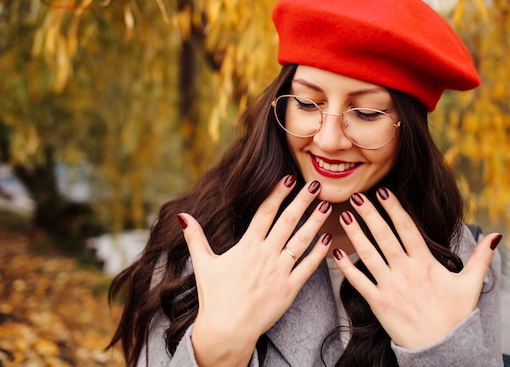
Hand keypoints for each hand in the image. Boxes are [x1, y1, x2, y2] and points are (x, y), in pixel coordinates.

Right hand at [179, 176, 332, 365]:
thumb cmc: (214, 297)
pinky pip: (308, 267)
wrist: (227, 330)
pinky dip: (319, 253)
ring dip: (316, 221)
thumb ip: (195, 237)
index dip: (278, 193)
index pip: (265, 212)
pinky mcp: (289, 289)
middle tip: (316, 184)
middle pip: (288, 221)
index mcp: (246, 247)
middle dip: (303, 200)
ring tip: (327, 205)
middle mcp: (265, 255)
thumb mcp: (203, 264)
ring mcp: (279, 272)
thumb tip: (182, 216)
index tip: (290, 178)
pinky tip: (328, 239)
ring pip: (302, 240)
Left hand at [334, 188, 500, 349]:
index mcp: (426, 263)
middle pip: (384, 236)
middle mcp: (406, 271)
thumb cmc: (456, 316)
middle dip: (369, 214)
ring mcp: (391, 286)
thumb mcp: (471, 285)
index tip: (382, 191)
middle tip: (357, 195)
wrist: (443, 349)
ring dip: (354, 233)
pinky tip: (335, 252)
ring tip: (344, 214)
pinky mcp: (379, 303)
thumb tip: (496, 235)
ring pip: (368, 254)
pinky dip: (346, 267)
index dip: (394, 208)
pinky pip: (359, 281)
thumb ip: (481, 257)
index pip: (407, 228)